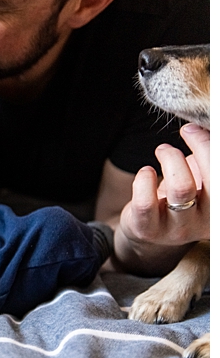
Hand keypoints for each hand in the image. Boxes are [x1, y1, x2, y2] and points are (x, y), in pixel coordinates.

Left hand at [115, 124, 208, 272]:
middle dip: (201, 147)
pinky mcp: (148, 230)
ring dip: (171, 159)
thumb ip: (206, 159)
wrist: (149, 229)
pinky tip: (146, 172)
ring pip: (181, 187)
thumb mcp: (201, 178)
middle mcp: (209, 223)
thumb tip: (200, 128)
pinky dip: (144, 179)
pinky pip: (146, 202)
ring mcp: (179, 230)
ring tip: (163, 150)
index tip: (201, 128)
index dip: (211, 147)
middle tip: (187, 131)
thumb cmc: (181, 196)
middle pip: (214, 180)